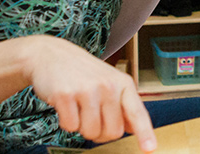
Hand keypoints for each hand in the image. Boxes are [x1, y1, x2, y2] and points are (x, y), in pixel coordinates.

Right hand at [24, 36, 156, 151]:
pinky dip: (66, 122)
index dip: (144, 133)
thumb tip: (133, 128)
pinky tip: (66, 106)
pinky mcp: (65, 95)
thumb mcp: (109, 81)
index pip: (137, 113)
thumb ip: (122, 105)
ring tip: (78, 108)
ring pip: (91, 132)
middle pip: (112, 132)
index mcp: (123, 83)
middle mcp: (108, 85)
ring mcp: (87, 89)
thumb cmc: (82, 71)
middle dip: (101, 133)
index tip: (149, 148)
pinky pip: (70, 127)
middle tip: (92, 117)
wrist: (50, 54)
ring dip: (82, 127)